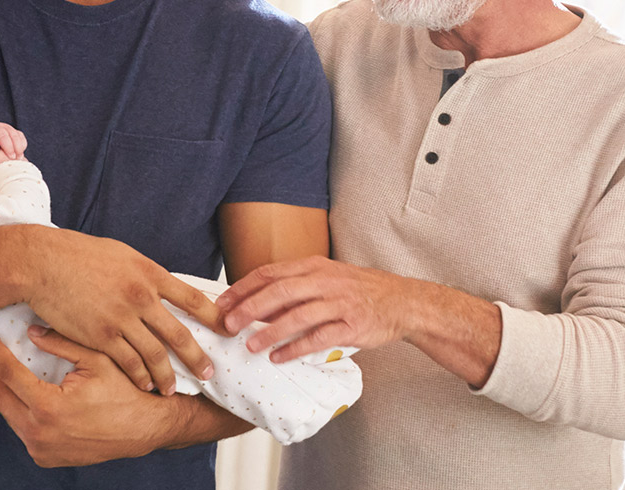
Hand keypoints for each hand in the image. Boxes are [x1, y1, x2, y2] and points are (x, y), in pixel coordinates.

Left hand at [0, 121, 26, 170]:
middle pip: (2, 134)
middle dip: (8, 146)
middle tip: (11, 157)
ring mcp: (5, 128)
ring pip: (13, 134)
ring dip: (17, 146)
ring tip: (17, 158)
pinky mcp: (13, 131)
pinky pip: (20, 136)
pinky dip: (22, 145)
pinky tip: (20, 154)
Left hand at [0, 326, 182, 467]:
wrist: (145, 429)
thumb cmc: (126, 392)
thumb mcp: (96, 360)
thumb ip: (60, 344)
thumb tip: (30, 331)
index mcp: (49, 407)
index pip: (9, 374)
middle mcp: (40, 433)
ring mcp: (41, 449)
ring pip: (9, 415)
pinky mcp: (46, 457)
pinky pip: (23, 430)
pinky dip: (17, 412)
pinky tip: (13, 396)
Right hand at [23, 228, 228, 394]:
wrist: (43, 263)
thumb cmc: (78, 254)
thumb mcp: (121, 254)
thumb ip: (143, 273)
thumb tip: (159, 287)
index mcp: (149, 273)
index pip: (192, 299)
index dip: (214, 317)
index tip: (228, 330)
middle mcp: (141, 297)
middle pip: (179, 334)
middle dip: (197, 358)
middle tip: (210, 374)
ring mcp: (122, 318)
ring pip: (155, 355)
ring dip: (167, 376)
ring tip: (172, 389)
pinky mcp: (101, 336)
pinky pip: (128, 363)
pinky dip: (139, 376)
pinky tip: (144, 384)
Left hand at [215, 255, 416, 362]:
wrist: (402, 302)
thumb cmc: (359, 291)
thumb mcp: (327, 278)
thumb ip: (296, 287)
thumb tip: (257, 303)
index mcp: (314, 266)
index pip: (271, 273)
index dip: (244, 287)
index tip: (222, 302)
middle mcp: (325, 281)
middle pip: (280, 291)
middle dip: (250, 308)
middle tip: (228, 324)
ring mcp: (339, 303)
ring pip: (297, 315)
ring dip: (270, 331)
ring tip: (250, 345)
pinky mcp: (352, 326)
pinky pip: (318, 338)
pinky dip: (295, 348)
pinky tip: (279, 357)